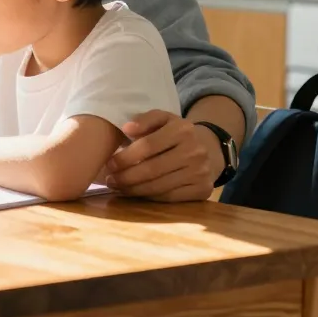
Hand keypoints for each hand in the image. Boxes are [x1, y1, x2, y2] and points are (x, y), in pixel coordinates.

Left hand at [105, 110, 223, 201]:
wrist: (208, 149)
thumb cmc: (175, 134)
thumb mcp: (162, 119)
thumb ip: (145, 120)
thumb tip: (127, 129)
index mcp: (182, 129)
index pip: (148, 146)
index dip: (126, 157)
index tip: (110, 164)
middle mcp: (195, 151)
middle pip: (152, 169)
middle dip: (126, 177)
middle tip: (110, 180)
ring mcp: (201, 172)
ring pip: (160, 186)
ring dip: (134, 189)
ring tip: (118, 187)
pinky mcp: (203, 190)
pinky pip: (170, 197)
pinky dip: (150, 197)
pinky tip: (136, 193)